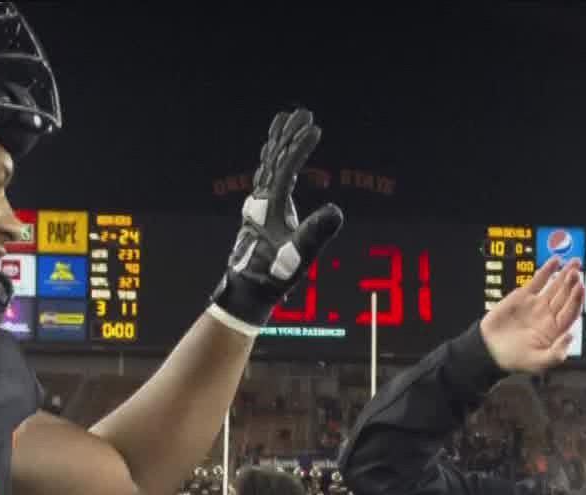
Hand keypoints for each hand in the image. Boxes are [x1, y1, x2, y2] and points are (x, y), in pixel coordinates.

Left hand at [209, 108, 344, 329]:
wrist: (249, 290)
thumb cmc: (272, 275)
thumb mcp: (298, 256)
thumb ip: (316, 234)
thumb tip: (336, 212)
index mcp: (269, 206)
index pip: (285, 168)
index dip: (300, 147)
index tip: (316, 129)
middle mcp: (260, 200)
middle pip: (274, 158)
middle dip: (289, 135)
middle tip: (304, 113)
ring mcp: (258, 204)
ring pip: (268, 163)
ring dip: (279, 141)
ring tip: (285, 119)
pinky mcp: (260, 211)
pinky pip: (267, 175)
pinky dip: (273, 158)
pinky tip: (276, 154)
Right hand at [479, 256, 584, 374]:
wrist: (488, 350)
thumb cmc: (513, 359)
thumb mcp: (538, 363)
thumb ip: (556, 353)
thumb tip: (570, 336)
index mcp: (555, 330)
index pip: (571, 312)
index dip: (576, 299)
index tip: (579, 288)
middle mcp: (549, 315)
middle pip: (566, 296)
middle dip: (572, 283)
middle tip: (576, 271)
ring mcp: (537, 304)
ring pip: (555, 286)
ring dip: (565, 274)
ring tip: (573, 264)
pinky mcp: (523, 296)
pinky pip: (538, 281)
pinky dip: (547, 270)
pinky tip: (556, 261)